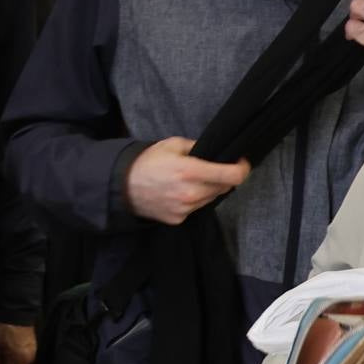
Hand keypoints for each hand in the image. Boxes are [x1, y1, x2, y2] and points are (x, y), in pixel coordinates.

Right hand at [126, 137, 251, 224]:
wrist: (122, 186)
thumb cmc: (147, 162)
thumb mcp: (172, 144)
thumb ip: (198, 147)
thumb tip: (216, 152)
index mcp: (190, 171)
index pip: (231, 176)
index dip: (242, 169)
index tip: (241, 163)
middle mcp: (191, 193)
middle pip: (224, 188)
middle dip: (223, 177)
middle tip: (212, 169)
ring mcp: (185, 209)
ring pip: (211, 199)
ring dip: (209, 190)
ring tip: (192, 181)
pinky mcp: (179, 219)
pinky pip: (197, 209)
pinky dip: (195, 200)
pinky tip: (179, 192)